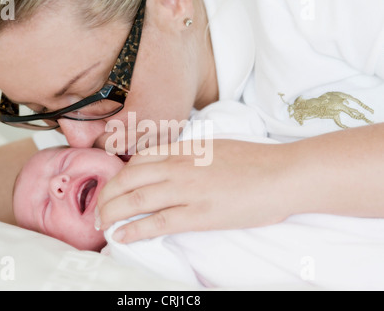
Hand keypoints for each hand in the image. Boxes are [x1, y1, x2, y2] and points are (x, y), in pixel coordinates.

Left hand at [96, 139, 293, 242]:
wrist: (284, 173)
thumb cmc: (256, 161)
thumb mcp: (217, 147)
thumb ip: (191, 155)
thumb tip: (174, 165)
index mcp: (185, 150)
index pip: (139, 160)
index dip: (120, 175)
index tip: (113, 188)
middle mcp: (180, 167)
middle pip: (128, 179)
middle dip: (107, 196)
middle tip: (99, 210)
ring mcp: (188, 190)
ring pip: (136, 200)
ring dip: (113, 213)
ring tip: (102, 225)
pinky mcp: (199, 214)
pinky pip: (157, 222)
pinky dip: (134, 229)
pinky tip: (122, 236)